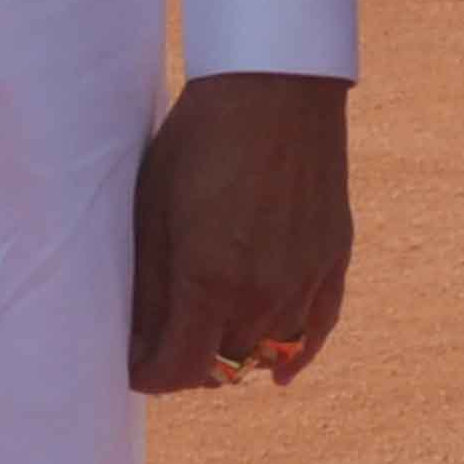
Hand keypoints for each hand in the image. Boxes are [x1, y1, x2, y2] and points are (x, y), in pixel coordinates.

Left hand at [132, 71, 356, 394]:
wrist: (277, 86)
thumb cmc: (200, 139)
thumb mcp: (153, 210)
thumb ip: (149, 287)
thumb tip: (137, 343)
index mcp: (212, 281)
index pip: (178, 370)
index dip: (147, 377)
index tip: (130, 366)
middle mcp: (265, 293)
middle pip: (220, 368)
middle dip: (184, 366)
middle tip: (159, 346)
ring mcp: (306, 280)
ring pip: (266, 355)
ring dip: (232, 357)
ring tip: (206, 343)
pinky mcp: (334, 260)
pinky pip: (316, 331)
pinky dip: (295, 356)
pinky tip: (280, 373)